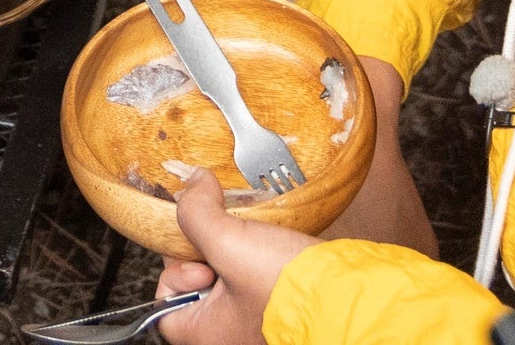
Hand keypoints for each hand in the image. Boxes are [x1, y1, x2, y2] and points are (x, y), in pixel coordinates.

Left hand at [163, 176, 319, 344]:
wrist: (349, 298)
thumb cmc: (290, 288)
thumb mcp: (231, 243)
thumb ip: (198, 214)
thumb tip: (190, 185)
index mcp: (207, 335)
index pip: (165, 304)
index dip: (175, 272)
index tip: (198, 253)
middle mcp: (229, 336)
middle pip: (196, 288)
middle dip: (208, 255)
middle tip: (228, 243)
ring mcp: (255, 325)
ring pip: (227, 281)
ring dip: (235, 253)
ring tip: (251, 239)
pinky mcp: (279, 310)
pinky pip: (254, 281)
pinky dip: (257, 259)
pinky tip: (269, 244)